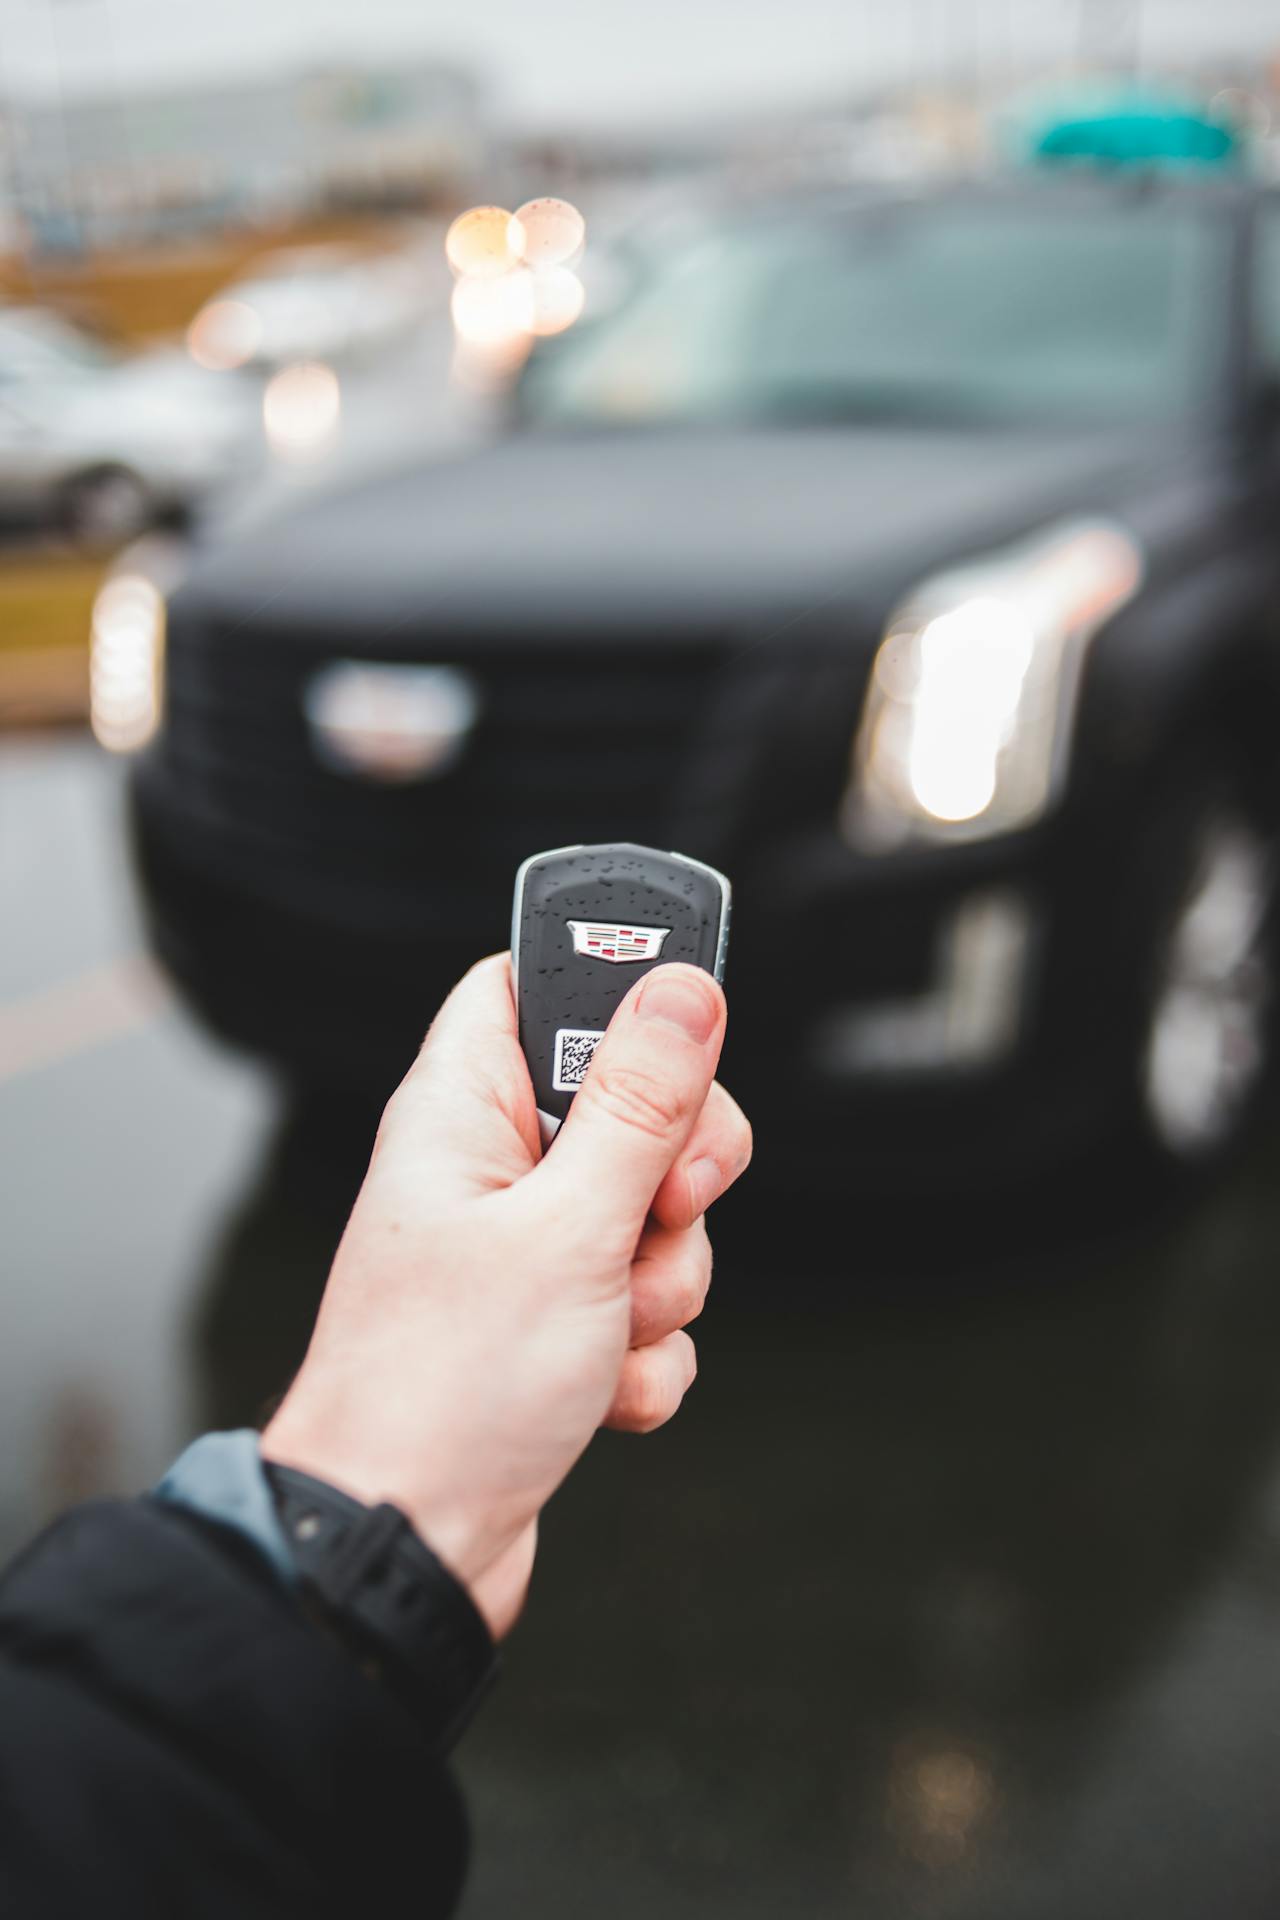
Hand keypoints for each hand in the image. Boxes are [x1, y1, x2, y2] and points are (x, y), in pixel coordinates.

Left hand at [261, 955, 750, 1637]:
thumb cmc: (439, 1392)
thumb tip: (682, 991)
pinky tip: (596, 1391)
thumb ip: (638, 1105)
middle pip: (631, 1103)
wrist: (403, 1552)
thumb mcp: (568, 1230)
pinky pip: (646, 1306)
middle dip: (674, 1175)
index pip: (528, 982)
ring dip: (661, 1282)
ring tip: (600, 1329)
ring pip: (654, 1215)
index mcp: (462, 1111)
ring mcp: (524, 1251)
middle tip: (650, 1214)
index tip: (676, 1036)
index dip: (608, 991)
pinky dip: (644, 1354)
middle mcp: (490, 1168)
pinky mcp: (555, 1326)